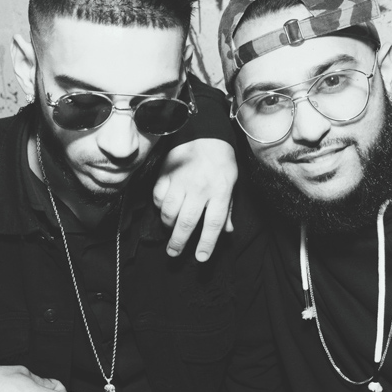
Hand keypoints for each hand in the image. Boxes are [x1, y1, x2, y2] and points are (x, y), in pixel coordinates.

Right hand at [154, 138, 236, 261]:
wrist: (203, 133)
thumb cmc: (221, 161)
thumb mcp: (232, 183)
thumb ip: (228, 208)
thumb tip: (227, 231)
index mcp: (220, 191)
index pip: (214, 223)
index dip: (207, 243)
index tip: (201, 257)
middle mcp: (200, 188)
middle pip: (187, 222)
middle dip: (179, 242)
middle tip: (174, 253)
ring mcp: (181, 180)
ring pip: (169, 211)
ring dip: (168, 225)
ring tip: (170, 230)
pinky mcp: (166, 174)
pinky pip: (158, 196)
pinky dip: (159, 206)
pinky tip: (164, 209)